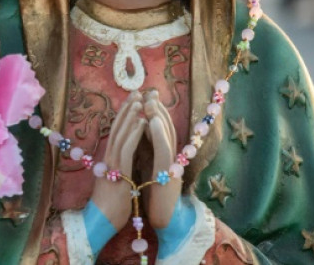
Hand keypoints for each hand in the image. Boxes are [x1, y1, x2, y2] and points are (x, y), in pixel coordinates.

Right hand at [90, 91, 145, 230]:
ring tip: (139, 100)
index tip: (133, 100)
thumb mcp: (117, 180)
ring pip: (121, 133)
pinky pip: (127, 148)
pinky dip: (135, 133)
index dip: (124, 115)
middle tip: (137, 91)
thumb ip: (121, 167)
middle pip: (117, 127)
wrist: (102, 222)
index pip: (116, 132)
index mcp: (109, 158)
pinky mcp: (118, 171)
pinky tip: (142, 121)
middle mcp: (108, 157)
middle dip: (128, 108)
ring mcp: (112, 163)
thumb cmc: (111, 205)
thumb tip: (127, 159)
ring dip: (131, 115)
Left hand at [144, 89, 181, 228]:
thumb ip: (148, 154)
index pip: (162, 130)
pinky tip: (150, 121)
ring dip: (158, 116)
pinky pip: (163, 150)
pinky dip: (157, 134)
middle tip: (149, 92)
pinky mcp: (168, 175)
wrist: (165, 222)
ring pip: (167, 135)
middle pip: (167, 128)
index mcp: (166, 157)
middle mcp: (172, 158)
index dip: (155, 112)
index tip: (146, 97)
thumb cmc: (155, 198)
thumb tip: (140, 137)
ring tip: (150, 101)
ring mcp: (173, 165)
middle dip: (158, 109)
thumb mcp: (150, 171)